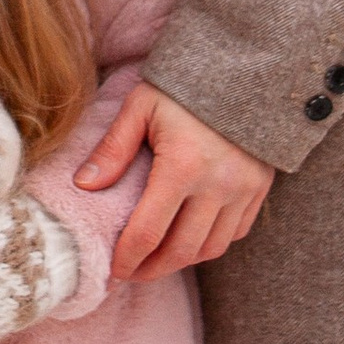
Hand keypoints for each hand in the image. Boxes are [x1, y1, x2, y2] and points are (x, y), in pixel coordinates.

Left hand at [82, 85, 273, 281]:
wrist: (245, 70)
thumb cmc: (185, 87)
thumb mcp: (141, 107)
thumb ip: (113, 148)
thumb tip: (84, 186)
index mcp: (182, 166)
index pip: (148, 233)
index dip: (128, 259)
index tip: (113, 270)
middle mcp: (217, 185)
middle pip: (181, 251)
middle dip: (152, 269)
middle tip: (132, 272)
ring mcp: (243, 190)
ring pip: (210, 249)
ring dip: (181, 260)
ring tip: (158, 259)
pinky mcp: (259, 190)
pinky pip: (235, 234)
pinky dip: (210, 243)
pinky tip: (190, 238)